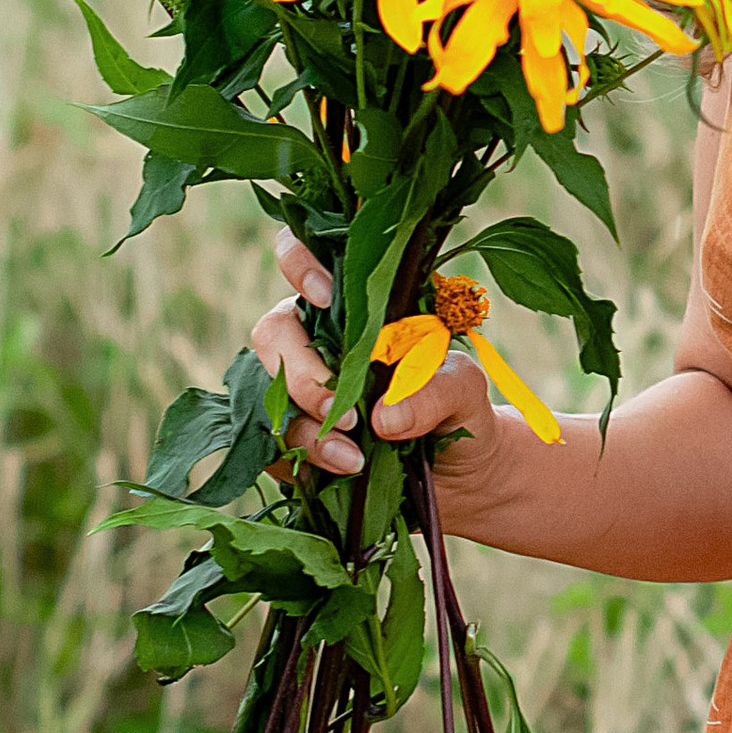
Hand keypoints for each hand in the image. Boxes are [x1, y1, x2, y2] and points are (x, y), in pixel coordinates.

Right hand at [248, 228, 512, 531]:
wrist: (460, 473)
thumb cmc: (459, 408)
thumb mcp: (464, 388)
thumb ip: (435, 389)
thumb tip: (383, 417)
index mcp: (353, 308)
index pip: (304, 259)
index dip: (299, 265)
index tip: (324, 296)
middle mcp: (315, 341)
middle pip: (272, 334)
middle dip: (302, 375)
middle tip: (345, 415)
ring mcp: (296, 391)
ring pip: (267, 397)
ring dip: (307, 430)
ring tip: (353, 458)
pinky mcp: (292, 440)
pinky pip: (273, 447)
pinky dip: (304, 461)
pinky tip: (344, 469)